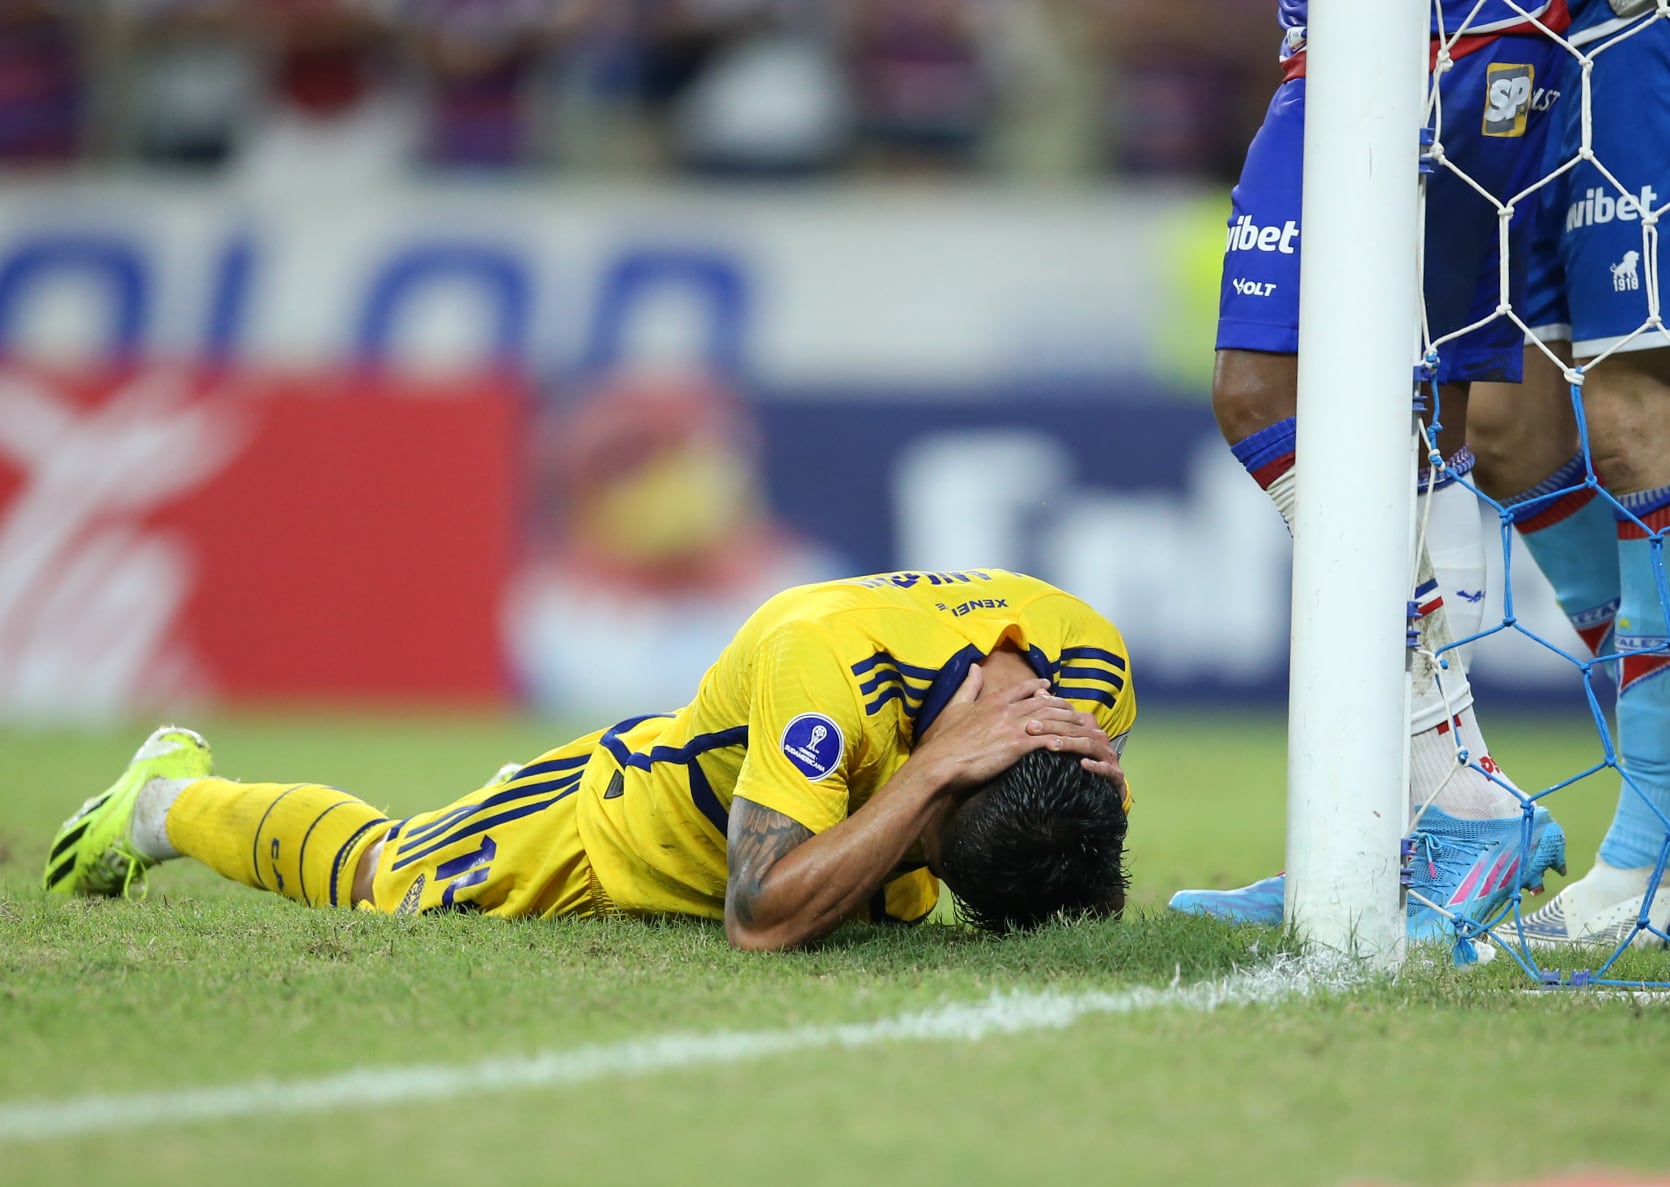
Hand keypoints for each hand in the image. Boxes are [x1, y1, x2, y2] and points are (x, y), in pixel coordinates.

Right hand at [912, 665, 1119, 793]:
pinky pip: (1048, 741)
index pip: (1022, 689)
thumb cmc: (945, 740)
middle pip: (1044, 703)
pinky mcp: (1018, 746)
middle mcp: (1008, 710)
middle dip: (1062, 706)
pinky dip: (1064, 742)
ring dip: (1070, 724)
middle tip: (1075, 710)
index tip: (1049, 687)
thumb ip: (968, 687)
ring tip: (1083, 728)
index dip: (1038, 687)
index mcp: (994, 701)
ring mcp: (1014, 727)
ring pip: (1051, 720)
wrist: (941, 762)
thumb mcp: (955, 707)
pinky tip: (1076, 746)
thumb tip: (975, 666)